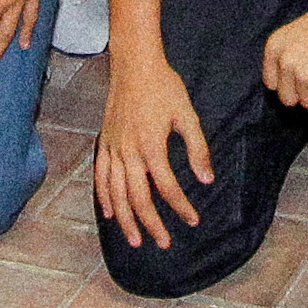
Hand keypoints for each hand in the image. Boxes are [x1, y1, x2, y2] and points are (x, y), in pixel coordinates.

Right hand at [95, 50, 212, 248]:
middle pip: (138, 198)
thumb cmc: (164, 86)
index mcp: (152, 146)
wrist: (134, 64)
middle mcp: (129, 151)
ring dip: (126, 219)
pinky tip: (110, 213)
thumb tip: (207, 180)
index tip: (192, 221)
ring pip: (115, 193)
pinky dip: (104, 197)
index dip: (181, 207)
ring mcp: (113, 148)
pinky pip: (100, 176)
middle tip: (164, 243)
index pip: (167, 187)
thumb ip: (198, 149)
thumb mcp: (187, 115)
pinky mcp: (104, 142)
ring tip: (135, 240)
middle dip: (151, 224)